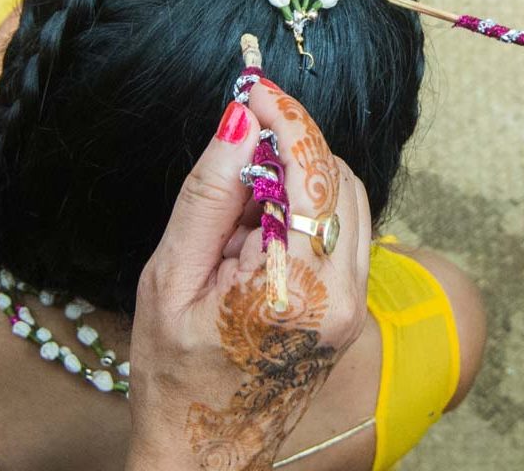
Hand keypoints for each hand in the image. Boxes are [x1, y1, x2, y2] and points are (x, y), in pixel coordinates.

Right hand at [127, 79, 369, 470]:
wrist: (205, 450)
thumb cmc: (173, 373)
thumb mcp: (169, 277)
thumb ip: (208, 194)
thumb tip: (239, 120)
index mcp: (294, 291)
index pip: (311, 173)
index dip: (286, 119)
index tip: (256, 88)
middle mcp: (341, 296)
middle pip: (337, 177)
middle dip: (291, 144)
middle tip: (237, 146)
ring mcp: (354, 303)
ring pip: (348, 197)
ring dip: (300, 174)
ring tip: (241, 206)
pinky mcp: (352, 304)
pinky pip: (344, 228)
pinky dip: (308, 205)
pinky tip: (261, 228)